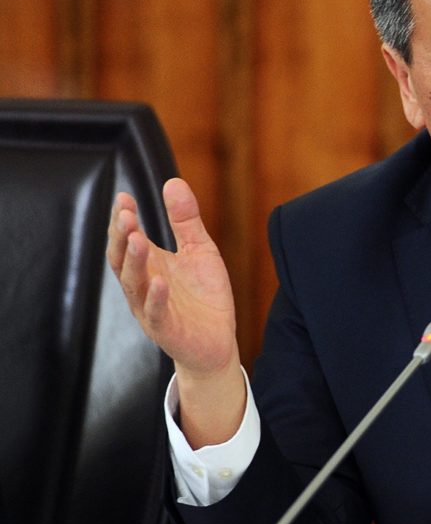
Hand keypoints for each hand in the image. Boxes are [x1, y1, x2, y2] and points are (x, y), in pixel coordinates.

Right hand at [107, 178, 243, 446]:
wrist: (217, 342)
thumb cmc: (203, 296)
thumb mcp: (199, 251)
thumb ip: (185, 221)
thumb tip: (173, 181)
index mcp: (150, 265)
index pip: (128, 239)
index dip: (123, 219)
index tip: (124, 197)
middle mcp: (143, 286)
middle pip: (123, 260)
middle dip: (121, 237)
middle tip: (124, 215)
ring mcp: (151, 308)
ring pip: (134, 285)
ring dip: (134, 262)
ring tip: (137, 238)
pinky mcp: (166, 330)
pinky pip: (156, 314)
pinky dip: (156, 298)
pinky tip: (160, 282)